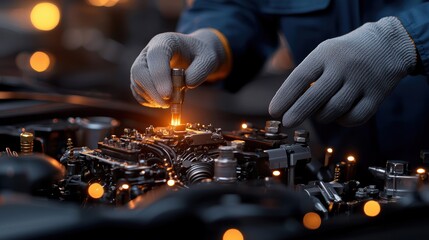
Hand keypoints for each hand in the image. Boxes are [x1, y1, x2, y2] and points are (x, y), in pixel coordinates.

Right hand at [130, 29, 227, 107]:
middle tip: (168, 104)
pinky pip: (137, 91)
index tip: (168, 94)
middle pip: (139, 70)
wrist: (194, 55)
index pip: (156, 55)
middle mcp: (149, 51)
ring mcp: (142, 64)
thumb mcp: (208, 59)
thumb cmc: (200, 55)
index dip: (159, 75)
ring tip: (170, 102)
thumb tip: (188, 84)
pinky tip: (163, 102)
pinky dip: (148, 101)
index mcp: (165, 41)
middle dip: (152, 91)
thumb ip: (201, 70)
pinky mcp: (141, 78)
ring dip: (151, 97)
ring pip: (136, 82)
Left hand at [269, 17, 416, 127]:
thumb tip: (286, 102)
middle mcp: (344, 67)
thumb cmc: (346, 52)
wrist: (389, 44)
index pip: (300, 77)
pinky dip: (344, 121)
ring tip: (318, 113)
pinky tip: (339, 115)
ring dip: (322, 116)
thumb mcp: (325, 51)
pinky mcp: (377, 95)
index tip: (274, 111)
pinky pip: (356, 117)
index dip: (285, 96)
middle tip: (287, 122)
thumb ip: (307, 73)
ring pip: (335, 110)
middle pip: (316, 96)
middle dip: (298, 112)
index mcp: (326, 54)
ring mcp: (362, 81)